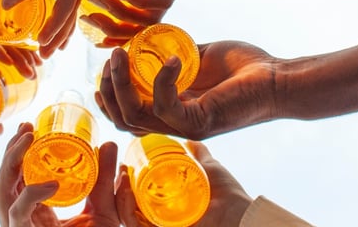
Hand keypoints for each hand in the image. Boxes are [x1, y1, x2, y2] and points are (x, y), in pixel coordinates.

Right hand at [0, 123, 120, 226]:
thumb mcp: (105, 209)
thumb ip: (103, 179)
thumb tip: (107, 143)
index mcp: (35, 212)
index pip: (17, 178)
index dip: (18, 152)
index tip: (30, 127)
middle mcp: (23, 220)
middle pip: (3, 181)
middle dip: (10, 152)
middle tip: (26, 128)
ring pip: (2, 193)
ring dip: (11, 163)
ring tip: (28, 140)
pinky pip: (19, 214)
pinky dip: (31, 195)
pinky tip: (50, 183)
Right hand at [95, 41, 277, 139]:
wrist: (278, 79)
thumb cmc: (247, 67)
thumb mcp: (200, 56)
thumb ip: (174, 54)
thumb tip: (148, 39)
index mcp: (174, 110)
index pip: (128, 114)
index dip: (110, 95)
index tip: (104, 66)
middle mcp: (176, 123)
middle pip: (124, 119)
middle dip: (108, 90)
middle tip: (109, 60)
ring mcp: (186, 126)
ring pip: (135, 116)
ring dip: (121, 83)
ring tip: (120, 55)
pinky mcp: (199, 122)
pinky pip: (164, 105)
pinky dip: (161, 79)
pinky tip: (172, 58)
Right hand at [115, 141, 253, 226]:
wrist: (241, 213)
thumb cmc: (228, 197)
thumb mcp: (208, 169)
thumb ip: (199, 156)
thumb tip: (190, 140)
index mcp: (165, 206)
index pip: (136, 197)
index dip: (124, 183)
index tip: (123, 164)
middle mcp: (159, 219)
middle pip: (127, 205)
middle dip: (116, 188)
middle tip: (120, 169)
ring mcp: (158, 226)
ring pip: (127, 215)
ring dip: (119, 196)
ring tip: (122, 176)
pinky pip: (135, 226)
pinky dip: (126, 210)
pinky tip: (126, 192)